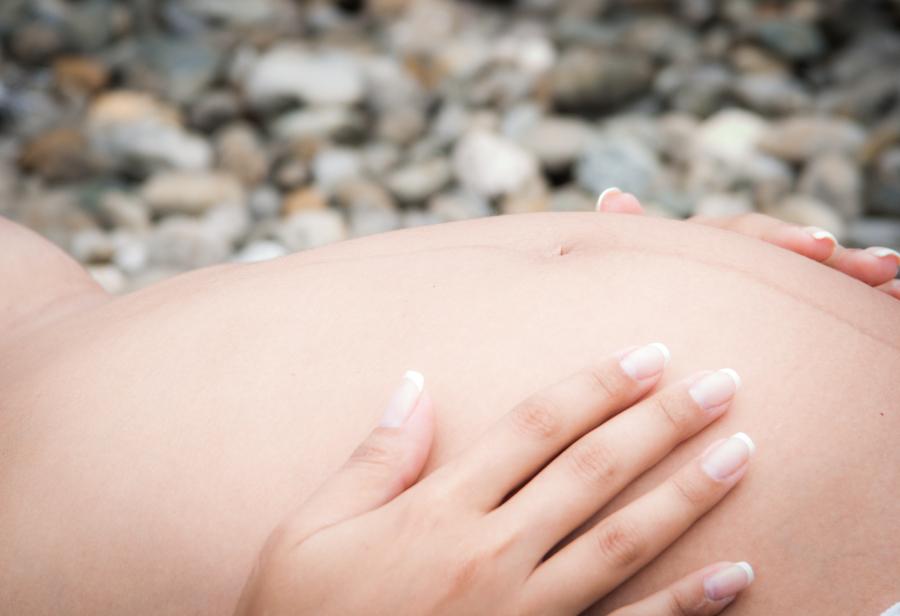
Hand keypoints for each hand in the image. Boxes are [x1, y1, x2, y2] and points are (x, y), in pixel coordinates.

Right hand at [235, 343, 755, 614]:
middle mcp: (489, 555)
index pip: (534, 428)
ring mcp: (521, 614)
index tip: (647, 354)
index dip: (595, 385)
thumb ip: (371, 458)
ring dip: (686, 495)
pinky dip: (686, 606)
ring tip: (740, 452)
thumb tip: (414, 384)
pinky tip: (736, 575)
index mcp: (436, 511)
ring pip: (621, 542)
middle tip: (720, 381)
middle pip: (591, 472)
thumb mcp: (308, 533)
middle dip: (661, 422)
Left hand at [596, 187, 899, 299]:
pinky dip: (855, 307)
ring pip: (813, 279)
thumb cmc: (637, 286)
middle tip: (887, 270)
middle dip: (840, 261)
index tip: (821, 247)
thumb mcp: (632, 265)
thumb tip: (614, 198)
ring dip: (855, 278)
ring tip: (897, 284)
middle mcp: (739, 258)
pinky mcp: (779, 311)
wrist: (639, 312)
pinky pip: (819, 308)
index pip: (750, 237)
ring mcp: (762, 283)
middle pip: (794, 256)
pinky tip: (892, 306)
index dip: (785, 240)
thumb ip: (632, 238)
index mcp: (707, 244)